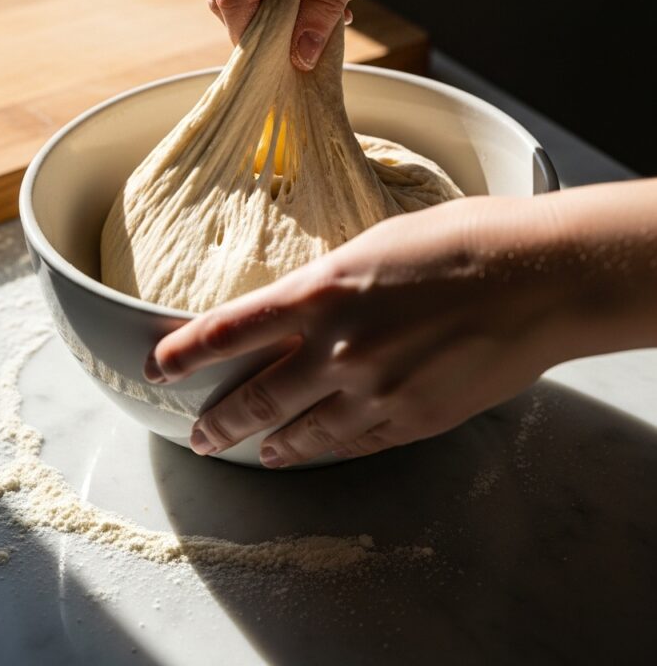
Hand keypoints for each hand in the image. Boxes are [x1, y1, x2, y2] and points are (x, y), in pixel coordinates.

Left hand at [146, 194, 582, 466]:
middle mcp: (336, 349)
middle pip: (256, 397)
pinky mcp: (414, 419)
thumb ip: (330, 285)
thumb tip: (304, 309)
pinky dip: (327, 449)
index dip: (186, 353)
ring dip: (271, 445)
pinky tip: (313, 452)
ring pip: (302, 433)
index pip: (229, 329)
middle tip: (200, 434)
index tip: (159, 368)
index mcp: (320, 292)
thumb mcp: (374, 246)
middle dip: (219, 421)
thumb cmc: (460, 241)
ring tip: (255, 452)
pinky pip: (355, 444)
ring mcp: (375, 391)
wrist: (535, 277)